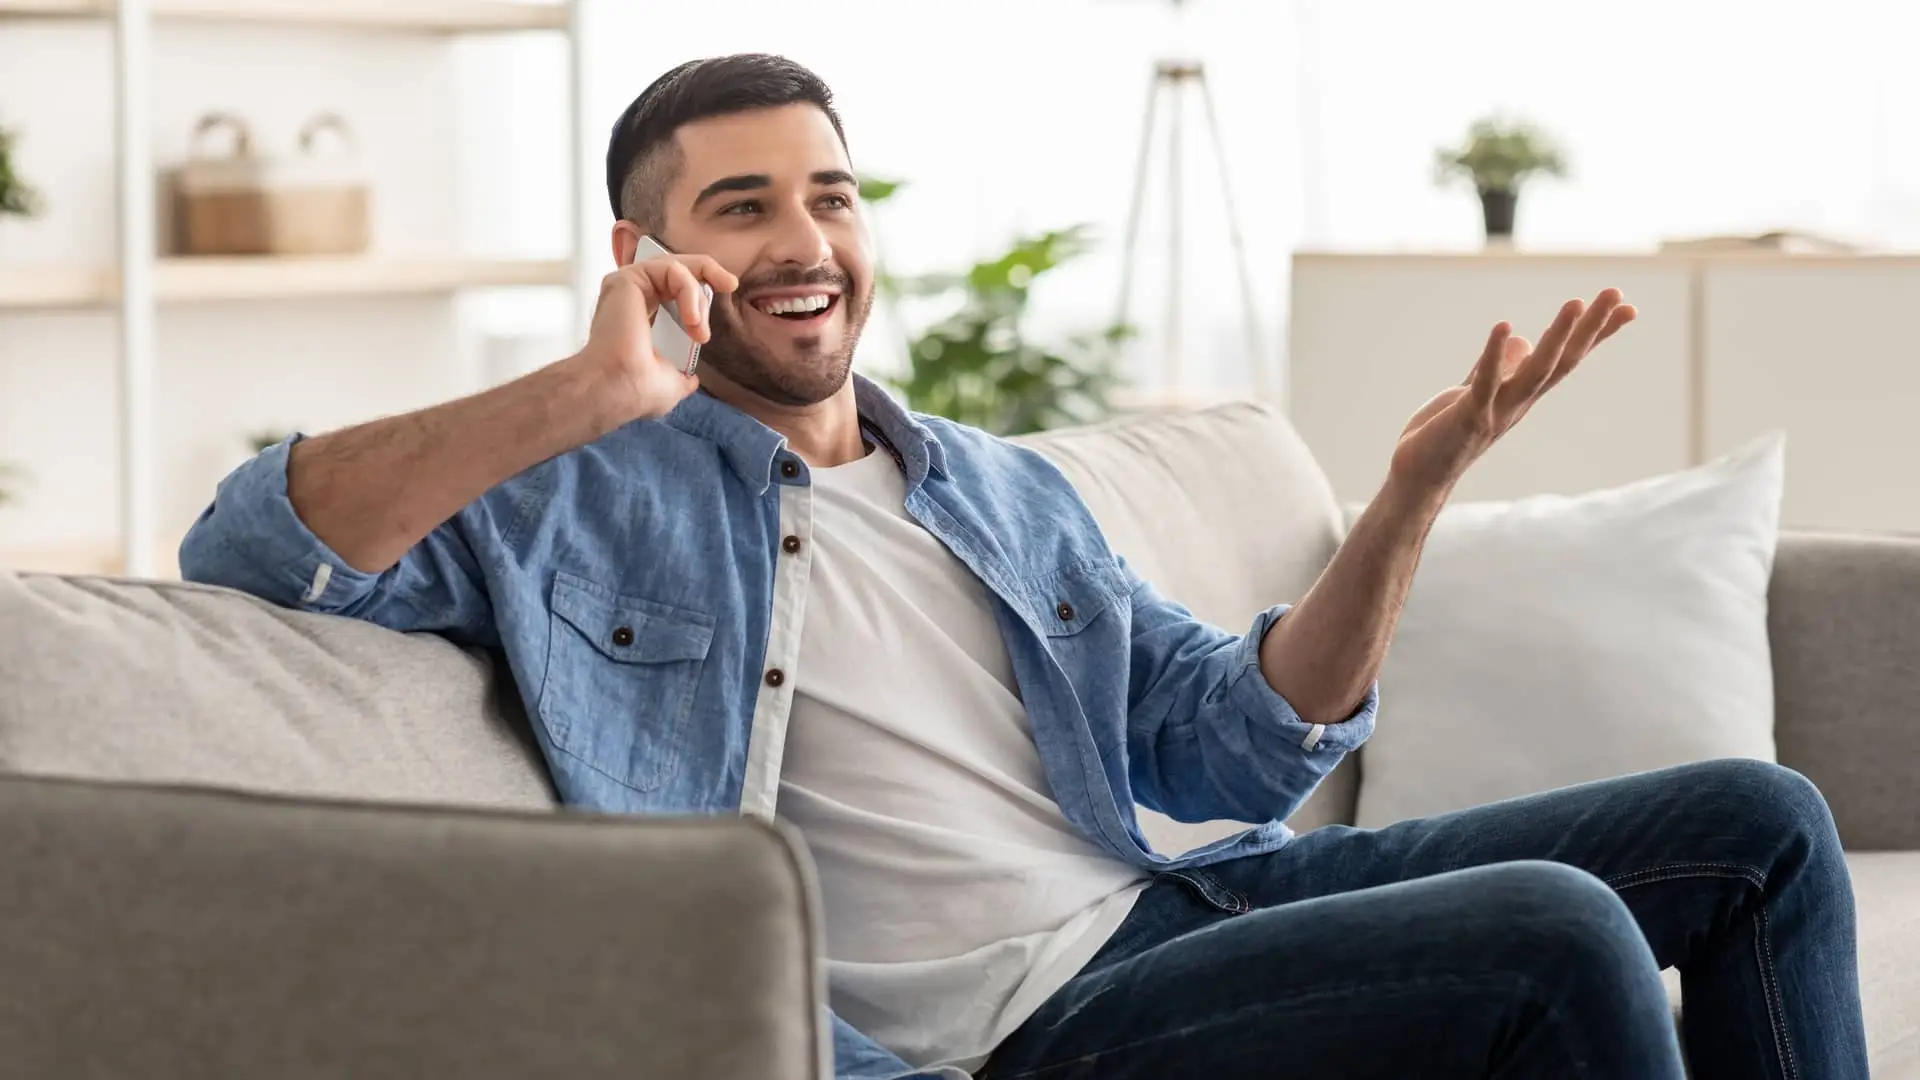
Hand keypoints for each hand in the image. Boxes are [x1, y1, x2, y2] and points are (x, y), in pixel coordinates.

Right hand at [572, 253, 738, 421]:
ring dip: (697, 294)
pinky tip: (692, 319)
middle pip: (676, 267)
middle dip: (708, 270)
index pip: (673, 288)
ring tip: (699, 328)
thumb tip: (691, 379)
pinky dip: (688, 290)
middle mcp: (632, 298)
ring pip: (676, 266)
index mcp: (641, 316)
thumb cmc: (636, 391)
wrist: (620, 391)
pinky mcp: (627, 280)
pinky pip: (670, 270)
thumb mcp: (672, 382)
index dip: (699, 287)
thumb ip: (682, 374)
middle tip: (730, 284)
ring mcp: (628, 287)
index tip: (727, 291)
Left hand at [1390, 288, 1636, 495]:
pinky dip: (1495, 356)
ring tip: (1576, 302)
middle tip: (1615, 292)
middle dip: (1590, 327)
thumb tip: (1522, 340)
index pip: (1567, 359)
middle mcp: (1519, 402)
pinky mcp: (1468, 417)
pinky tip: (1504, 326)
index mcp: (1522, 394)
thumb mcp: (1475, 393)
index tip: (1628, 307)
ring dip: (1557, 337)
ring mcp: (1497, 411)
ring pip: (1536, 371)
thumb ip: (1498, 368)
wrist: (1417, 476)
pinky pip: (1485, 382)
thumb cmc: (1446, 434)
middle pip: (1563, 361)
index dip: (1596, 334)